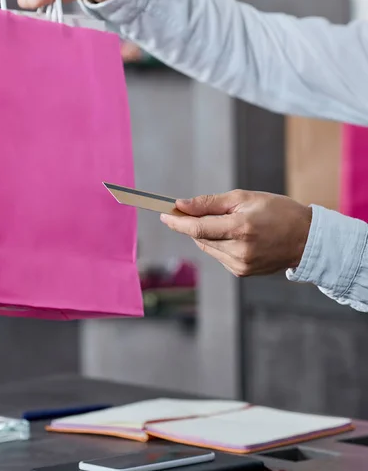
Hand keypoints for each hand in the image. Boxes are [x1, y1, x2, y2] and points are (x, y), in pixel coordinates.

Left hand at [160, 190, 312, 276]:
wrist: (307, 239)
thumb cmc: (277, 212)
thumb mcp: (244, 198)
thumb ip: (210, 203)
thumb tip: (181, 205)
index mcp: (241, 228)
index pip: (197, 228)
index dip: (177, 222)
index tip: (163, 214)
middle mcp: (239, 250)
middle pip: (199, 237)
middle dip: (191, 223)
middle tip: (190, 210)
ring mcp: (240, 264)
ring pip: (206, 246)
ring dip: (205, 233)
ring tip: (226, 222)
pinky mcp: (241, 272)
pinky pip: (218, 255)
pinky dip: (218, 243)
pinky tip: (235, 236)